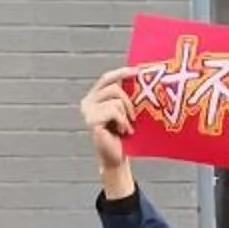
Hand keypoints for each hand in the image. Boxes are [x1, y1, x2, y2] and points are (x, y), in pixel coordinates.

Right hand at [80, 68, 140, 197]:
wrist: (117, 156)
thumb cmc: (123, 134)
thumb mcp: (125, 111)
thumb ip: (126, 96)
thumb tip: (141, 77)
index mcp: (94, 97)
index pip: (107, 78)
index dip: (121, 72)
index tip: (137, 71)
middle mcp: (87, 102)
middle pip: (113, 87)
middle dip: (129, 101)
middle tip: (135, 116)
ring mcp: (88, 112)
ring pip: (116, 100)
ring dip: (126, 115)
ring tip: (126, 127)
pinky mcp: (92, 121)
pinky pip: (114, 111)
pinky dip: (123, 121)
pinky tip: (122, 132)